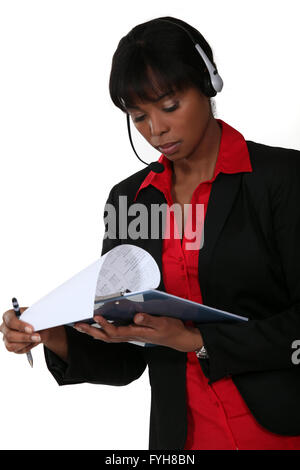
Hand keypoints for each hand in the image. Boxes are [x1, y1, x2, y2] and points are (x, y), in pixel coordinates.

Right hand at [0, 308, 51, 353]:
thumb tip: (36, 324)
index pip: (10, 321)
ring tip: (37, 339)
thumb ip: (33, 319)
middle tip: (37, 337)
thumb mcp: (36, 316)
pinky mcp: (10, 346)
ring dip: (26, 343)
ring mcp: (5, 337)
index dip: (20, 325)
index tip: (31, 329)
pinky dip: (26, 347)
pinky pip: (16, 350)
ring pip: (11, 345)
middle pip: (9, 335)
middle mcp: (4, 327)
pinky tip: (33, 342)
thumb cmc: (36, 319)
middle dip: (25, 337)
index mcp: (8, 315)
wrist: (40, 328)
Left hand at [74, 313, 202, 352]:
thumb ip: (149, 320)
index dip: (105, 325)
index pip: (116, 331)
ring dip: (94, 332)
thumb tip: (136, 316)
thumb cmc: (170, 329)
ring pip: (108, 337)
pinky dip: (103, 332)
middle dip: (91, 331)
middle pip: (106, 337)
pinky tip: (97, 329)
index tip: (96, 316)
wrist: (177, 338)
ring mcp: (130, 336)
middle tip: (77, 325)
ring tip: (81, 326)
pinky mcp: (132, 334)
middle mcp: (130, 336)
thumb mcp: (163, 322)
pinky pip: (113, 335)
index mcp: (136, 333)